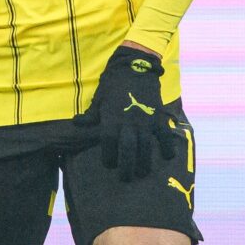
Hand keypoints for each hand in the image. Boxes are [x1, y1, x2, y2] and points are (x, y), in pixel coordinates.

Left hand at [80, 45, 176, 181]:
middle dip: (127, 168)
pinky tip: (168, 157)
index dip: (108, 158)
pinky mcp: (159, 117)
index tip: (109, 164)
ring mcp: (145, 121)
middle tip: (126, 178)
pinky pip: (165, 136)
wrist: (136, 66)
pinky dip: (167, 147)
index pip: (108, 145)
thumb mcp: (99, 98)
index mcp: (111, 120)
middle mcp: (128, 123)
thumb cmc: (114, 83)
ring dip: (144, 163)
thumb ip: (91, 115)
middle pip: (128, 151)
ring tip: (142, 173)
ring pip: (146, 148)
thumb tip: (77, 123)